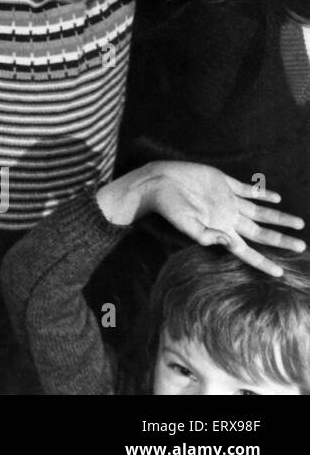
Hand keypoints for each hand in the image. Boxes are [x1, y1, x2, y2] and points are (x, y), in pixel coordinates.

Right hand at [97, 161, 305, 277]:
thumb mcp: (185, 224)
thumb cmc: (167, 206)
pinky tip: (276, 197)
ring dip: (279, 218)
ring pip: (260, 212)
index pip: (246, 250)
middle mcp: (227, 217)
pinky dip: (262, 193)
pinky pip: (248, 190)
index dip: (262, 262)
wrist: (158, 181)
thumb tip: (230, 243)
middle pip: (260, 233)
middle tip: (301, 247)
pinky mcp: (224, 183)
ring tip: (298, 224)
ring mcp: (227, 200)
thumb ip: (206, 235)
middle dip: (280, 240)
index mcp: (219, 230)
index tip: (280, 273)